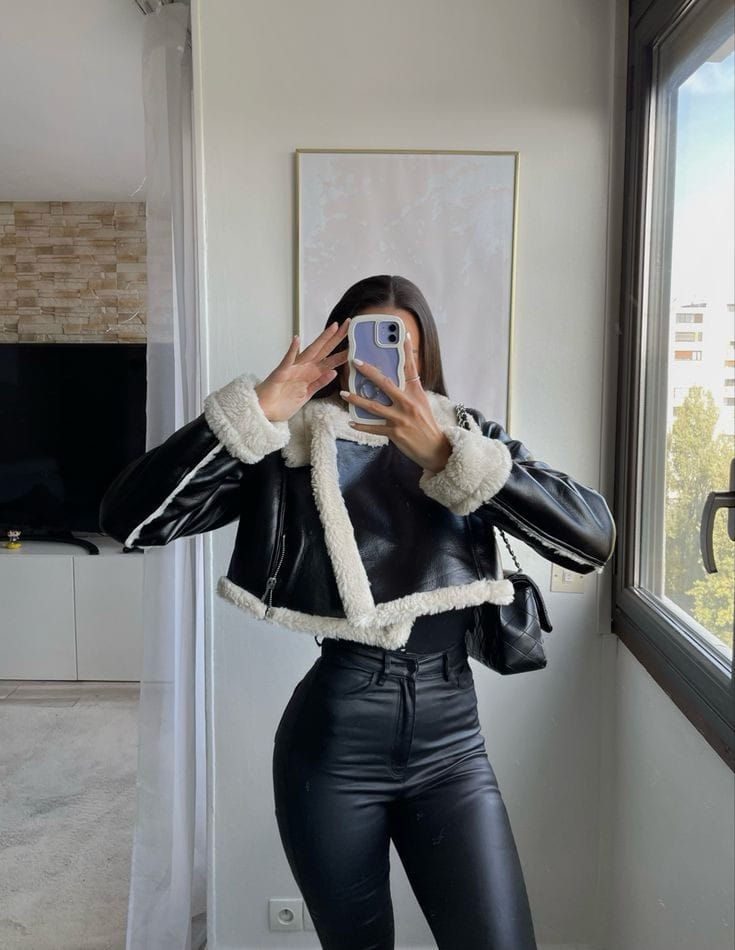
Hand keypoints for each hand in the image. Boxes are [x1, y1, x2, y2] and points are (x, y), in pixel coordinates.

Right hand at [255, 319, 349, 421]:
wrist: (264, 411)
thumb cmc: (282, 402)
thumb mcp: (307, 394)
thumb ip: (319, 383)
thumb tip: (334, 372)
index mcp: (311, 374)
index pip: (330, 360)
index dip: (342, 351)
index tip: (355, 342)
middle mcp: (304, 368)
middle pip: (324, 350)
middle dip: (336, 338)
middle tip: (349, 323)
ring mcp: (293, 369)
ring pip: (310, 351)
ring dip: (322, 339)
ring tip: (333, 327)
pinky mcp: (281, 373)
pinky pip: (287, 360)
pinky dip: (292, 350)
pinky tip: (297, 339)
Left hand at [339, 332, 452, 472]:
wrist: (434, 448)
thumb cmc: (426, 424)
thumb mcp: (421, 402)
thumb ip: (409, 388)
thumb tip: (398, 375)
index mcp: (416, 392)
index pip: (410, 367)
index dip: (406, 350)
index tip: (401, 334)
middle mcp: (408, 403)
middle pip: (385, 383)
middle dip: (369, 372)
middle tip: (356, 362)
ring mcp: (400, 418)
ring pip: (373, 406)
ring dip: (356, 399)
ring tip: (344, 394)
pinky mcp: (394, 432)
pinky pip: (373, 427)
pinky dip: (361, 425)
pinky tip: (351, 421)